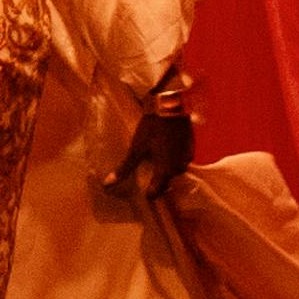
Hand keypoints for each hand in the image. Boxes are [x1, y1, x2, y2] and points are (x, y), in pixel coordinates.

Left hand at [111, 75, 196, 200]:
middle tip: (146, 174)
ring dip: (166, 169)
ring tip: (155, 161)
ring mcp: (187, 157)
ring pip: (175, 170)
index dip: (147, 193)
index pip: (156, 193)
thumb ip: (124, 169)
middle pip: (166, 182)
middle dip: (157, 180)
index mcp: (165, 172)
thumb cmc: (152, 128)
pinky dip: (173, 158)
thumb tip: (107, 185)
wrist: (172, 105)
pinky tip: (165, 149)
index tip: (140, 190)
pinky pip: (181, 159)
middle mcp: (179, 168)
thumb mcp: (136, 148)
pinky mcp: (191, 147)